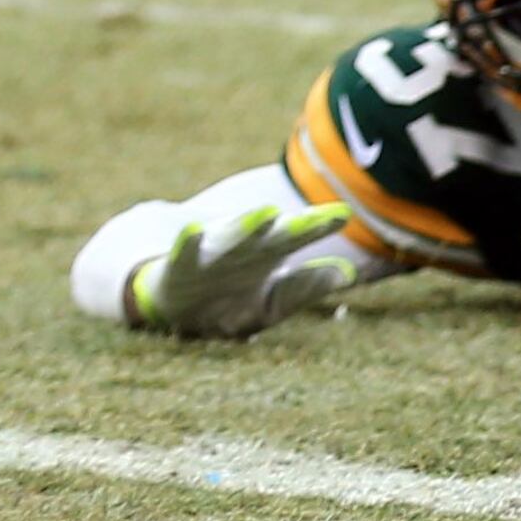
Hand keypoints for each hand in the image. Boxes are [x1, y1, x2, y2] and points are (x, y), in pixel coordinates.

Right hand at [126, 201, 355, 337]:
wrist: (171, 306)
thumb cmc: (228, 301)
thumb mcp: (271, 303)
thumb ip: (306, 287)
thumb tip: (350, 273)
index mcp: (266, 254)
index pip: (298, 237)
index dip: (319, 226)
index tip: (343, 214)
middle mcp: (242, 249)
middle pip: (272, 236)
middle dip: (294, 227)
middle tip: (317, 216)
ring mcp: (211, 255)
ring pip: (231, 238)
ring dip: (247, 226)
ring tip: (266, 213)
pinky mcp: (180, 265)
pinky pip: (185, 253)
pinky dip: (189, 242)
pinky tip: (194, 230)